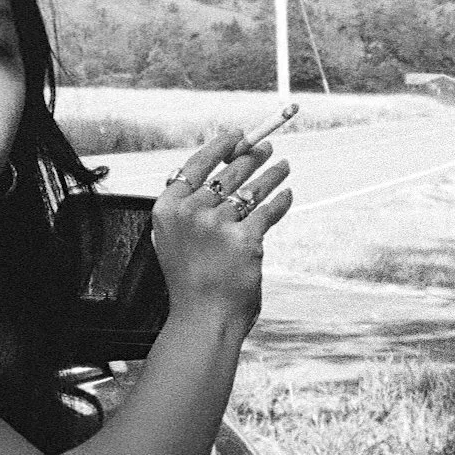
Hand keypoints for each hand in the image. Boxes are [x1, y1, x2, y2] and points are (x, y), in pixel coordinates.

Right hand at [152, 127, 292, 331]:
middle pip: (227, 173)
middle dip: (251, 156)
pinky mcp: (245, 238)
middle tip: (266, 148)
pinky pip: (267, 212)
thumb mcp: (175, 240)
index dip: (219, 147)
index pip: (195, 166)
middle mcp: (190, 212)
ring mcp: (217, 224)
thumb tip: (216, 174)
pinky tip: (287, 195)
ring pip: (251, 190)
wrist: (203, 318)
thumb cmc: (191, 280)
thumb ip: (188, 210)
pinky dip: (280, 201)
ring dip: (271, 174)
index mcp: (167, 209)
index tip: (236, 137)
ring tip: (283, 165)